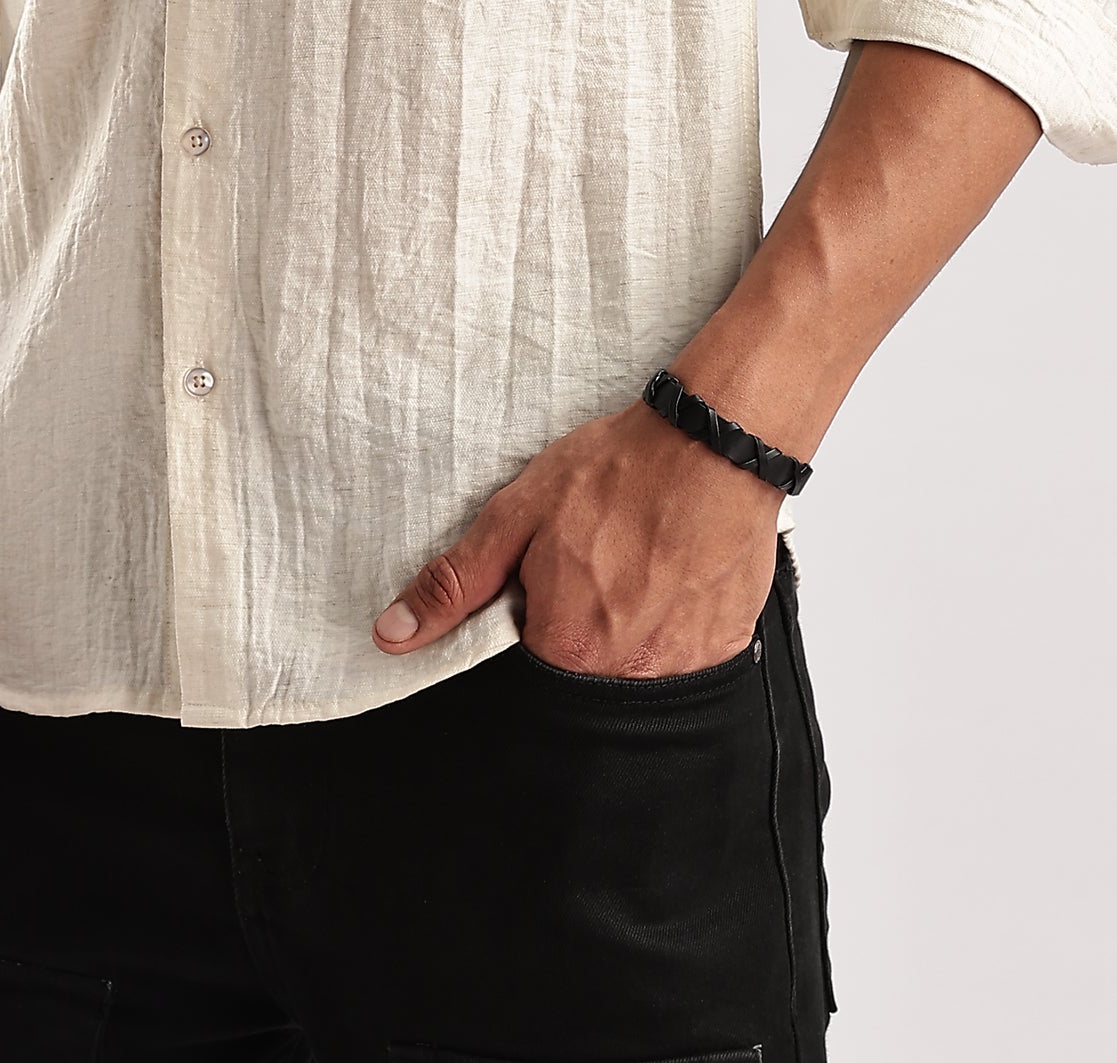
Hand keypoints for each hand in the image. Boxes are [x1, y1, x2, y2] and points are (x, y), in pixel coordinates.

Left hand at [372, 393, 781, 675]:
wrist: (713, 444)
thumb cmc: (615, 473)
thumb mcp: (516, 515)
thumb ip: (456, 584)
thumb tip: (392, 636)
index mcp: (568, 647)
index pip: (530, 668)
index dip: (537, 621)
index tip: (554, 581)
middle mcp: (626, 673)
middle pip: (586, 672)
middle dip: (584, 624)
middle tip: (602, 563)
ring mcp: (682, 665)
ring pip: (637, 667)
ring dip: (631, 625)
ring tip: (640, 563)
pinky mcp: (723, 648)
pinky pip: (685, 655)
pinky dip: (675, 621)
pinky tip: (674, 573)